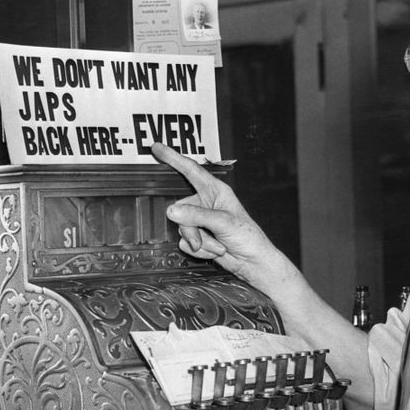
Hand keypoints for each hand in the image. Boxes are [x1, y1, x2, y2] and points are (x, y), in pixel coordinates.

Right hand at [151, 143, 287, 286]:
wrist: (252, 262)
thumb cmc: (248, 237)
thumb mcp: (224, 222)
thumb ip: (197, 216)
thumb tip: (172, 211)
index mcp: (216, 191)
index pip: (191, 170)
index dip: (173, 158)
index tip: (157, 148)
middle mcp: (206, 203)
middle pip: (181, 208)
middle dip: (192, 228)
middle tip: (204, 238)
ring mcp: (201, 220)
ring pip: (182, 228)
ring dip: (200, 241)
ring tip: (218, 245)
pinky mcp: (198, 236)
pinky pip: (184, 242)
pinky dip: (200, 250)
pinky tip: (215, 250)